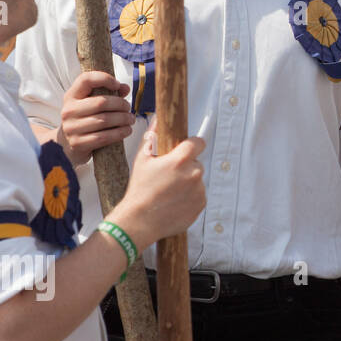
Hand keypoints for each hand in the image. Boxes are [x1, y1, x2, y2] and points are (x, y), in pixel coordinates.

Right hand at [56, 71, 134, 165]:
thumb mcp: (91, 102)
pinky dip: (119, 133)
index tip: (117, 85)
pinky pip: (104, 137)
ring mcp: (71, 128)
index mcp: (71, 96)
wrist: (67, 143)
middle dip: (120, 104)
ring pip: (104, 120)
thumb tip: (125, 88)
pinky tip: (127, 130)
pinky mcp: (78, 143)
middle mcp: (69, 110)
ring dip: (123, 119)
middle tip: (128, 108)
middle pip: (101, 102)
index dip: (104, 78)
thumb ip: (109, 93)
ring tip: (130, 119)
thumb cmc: (85, 118)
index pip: (86, 80)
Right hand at [113, 125, 206, 249]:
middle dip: (185, 167)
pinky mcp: (201, 204)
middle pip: (196, 162)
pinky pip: (198, 195)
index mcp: (181, 159)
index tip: (185, 150)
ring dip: (187, 183)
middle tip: (168, 177)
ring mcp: (199, 190)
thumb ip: (153, 137)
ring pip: (197, 180)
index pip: (198, 142)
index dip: (191, 145)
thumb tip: (158, 119)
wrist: (139, 221)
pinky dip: (189, 197)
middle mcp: (194, 173)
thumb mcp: (142, 159)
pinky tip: (174, 201)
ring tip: (168, 192)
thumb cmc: (139, 190)